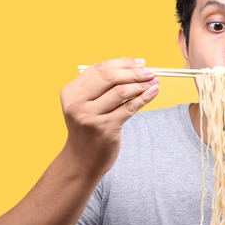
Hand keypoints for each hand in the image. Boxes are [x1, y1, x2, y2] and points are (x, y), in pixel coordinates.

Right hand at [59, 58, 158, 172]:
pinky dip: (144, 97)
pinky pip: (129, 108)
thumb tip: (133, 67)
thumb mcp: (84, 105)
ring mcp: (90, 116)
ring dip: (141, 84)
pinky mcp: (105, 129)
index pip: (99, 69)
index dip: (122, 63)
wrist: (81, 161)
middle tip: (150, 71)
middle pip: (110, 77)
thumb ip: (100, 87)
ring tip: (154, 81)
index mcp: (70, 92)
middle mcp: (77, 103)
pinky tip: (153, 91)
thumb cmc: (88, 129)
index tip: (139, 62)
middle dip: (133, 72)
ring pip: (121, 91)